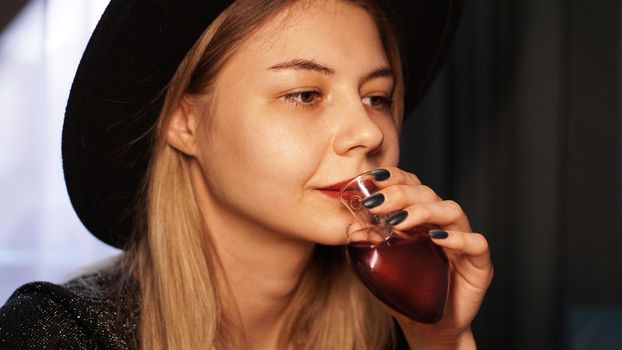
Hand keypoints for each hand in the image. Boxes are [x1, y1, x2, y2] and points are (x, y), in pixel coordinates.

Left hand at [362, 167, 492, 348]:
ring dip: (423, 210)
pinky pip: (476, 242)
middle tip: (376, 203)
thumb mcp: (379, 268)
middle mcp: (442, 224)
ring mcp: (463, 241)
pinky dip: (457, 238)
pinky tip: (435, 239)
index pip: (411, 186)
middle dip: (400, 193)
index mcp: (421, 218)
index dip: (395, 177)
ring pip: (451, 210)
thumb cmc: (405, 293)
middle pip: (428, 194)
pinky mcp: (479, 263)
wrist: (427, 329)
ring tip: (398, 220)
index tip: (372, 178)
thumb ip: (367, 246)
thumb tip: (350, 228)